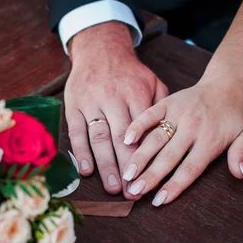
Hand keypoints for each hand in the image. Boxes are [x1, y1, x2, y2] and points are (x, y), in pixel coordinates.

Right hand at [65, 21, 167, 196]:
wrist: (99, 49)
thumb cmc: (130, 73)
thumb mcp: (152, 82)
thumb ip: (161, 108)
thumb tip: (169, 137)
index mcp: (135, 94)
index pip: (143, 131)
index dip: (147, 157)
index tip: (152, 179)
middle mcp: (113, 99)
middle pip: (121, 139)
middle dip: (128, 168)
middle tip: (133, 193)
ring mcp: (91, 103)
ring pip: (99, 138)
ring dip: (105, 165)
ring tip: (113, 188)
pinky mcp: (74, 106)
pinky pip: (76, 132)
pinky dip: (80, 152)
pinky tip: (86, 171)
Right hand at [121, 78, 242, 205]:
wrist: (226, 84)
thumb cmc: (234, 116)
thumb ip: (241, 155)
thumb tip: (240, 176)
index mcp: (210, 140)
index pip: (190, 168)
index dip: (174, 186)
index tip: (159, 200)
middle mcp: (192, 128)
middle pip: (168, 156)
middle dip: (150, 175)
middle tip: (134, 191)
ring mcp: (178, 114)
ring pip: (155, 138)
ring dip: (139, 156)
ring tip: (127, 173)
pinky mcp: (168, 102)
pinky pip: (150, 114)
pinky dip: (137, 126)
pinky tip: (125, 139)